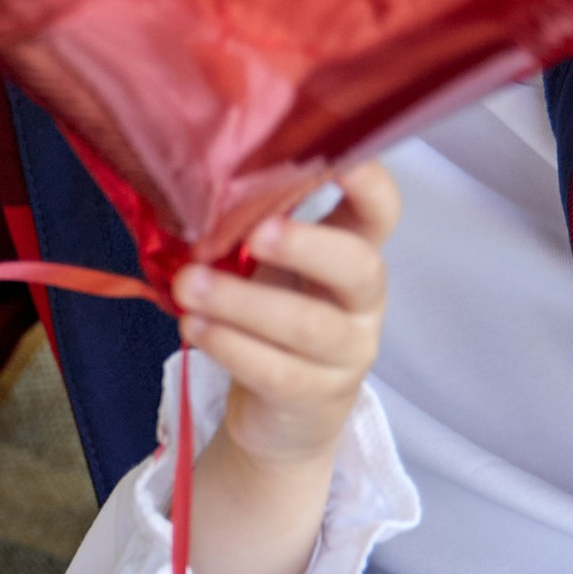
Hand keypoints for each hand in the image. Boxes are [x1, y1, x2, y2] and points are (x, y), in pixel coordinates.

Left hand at [173, 159, 397, 469]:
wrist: (278, 413)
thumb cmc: (271, 319)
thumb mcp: (269, 266)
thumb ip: (253, 228)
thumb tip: (199, 189)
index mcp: (354, 251)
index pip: (381, 211)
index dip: (369, 184)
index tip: (335, 160)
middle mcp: (363, 301)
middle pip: (360, 267)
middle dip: (307, 246)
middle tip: (256, 234)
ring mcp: (347, 353)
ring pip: (310, 326)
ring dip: (244, 303)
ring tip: (191, 287)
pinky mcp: (316, 396)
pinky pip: (277, 372)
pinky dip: (231, 346)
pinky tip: (195, 328)